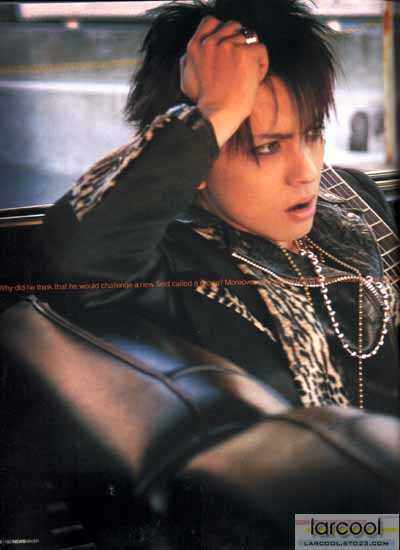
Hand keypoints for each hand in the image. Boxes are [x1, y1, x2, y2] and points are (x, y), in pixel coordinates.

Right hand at [180, 16, 268, 146]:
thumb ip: (190, 59)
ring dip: (251, 55)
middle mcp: (210, 42)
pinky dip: (261, 65)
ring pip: (249, 37)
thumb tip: (195, 49)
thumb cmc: (202, 104)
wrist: (214, 116)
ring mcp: (228, 46)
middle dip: (240, 42)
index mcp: (195, 46)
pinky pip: (260, 50)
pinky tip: (254, 80)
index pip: (211, 22)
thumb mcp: (187, 78)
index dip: (223, 31)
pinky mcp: (245, 54)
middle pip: (233, 26)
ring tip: (247, 76)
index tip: (228, 47)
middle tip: (240, 65)